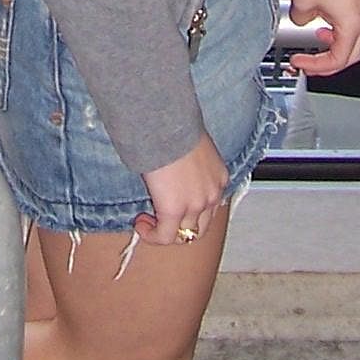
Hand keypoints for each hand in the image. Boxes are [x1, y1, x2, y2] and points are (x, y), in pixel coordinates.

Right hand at [135, 134, 227, 248]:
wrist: (166, 122)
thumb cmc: (174, 126)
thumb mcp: (191, 149)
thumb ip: (188, 166)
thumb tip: (174, 172)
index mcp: (218, 177)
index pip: (210, 207)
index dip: (191, 211)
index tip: (173, 204)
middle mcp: (213, 194)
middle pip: (201, 227)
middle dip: (181, 227)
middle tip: (160, 218)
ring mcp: (196, 205)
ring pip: (184, 235)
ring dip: (165, 231)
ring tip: (147, 220)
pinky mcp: (174, 210)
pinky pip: (164, 236)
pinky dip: (152, 235)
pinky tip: (141, 224)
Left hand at [285, 0, 359, 77]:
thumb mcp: (302, 2)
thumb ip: (301, 19)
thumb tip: (302, 20)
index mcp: (351, 25)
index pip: (337, 60)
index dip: (316, 66)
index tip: (299, 62)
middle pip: (350, 54)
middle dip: (328, 62)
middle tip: (311, 63)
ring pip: (352, 37)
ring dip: (334, 42)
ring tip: (317, 35)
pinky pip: (349, 20)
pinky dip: (336, 26)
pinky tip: (323, 16)